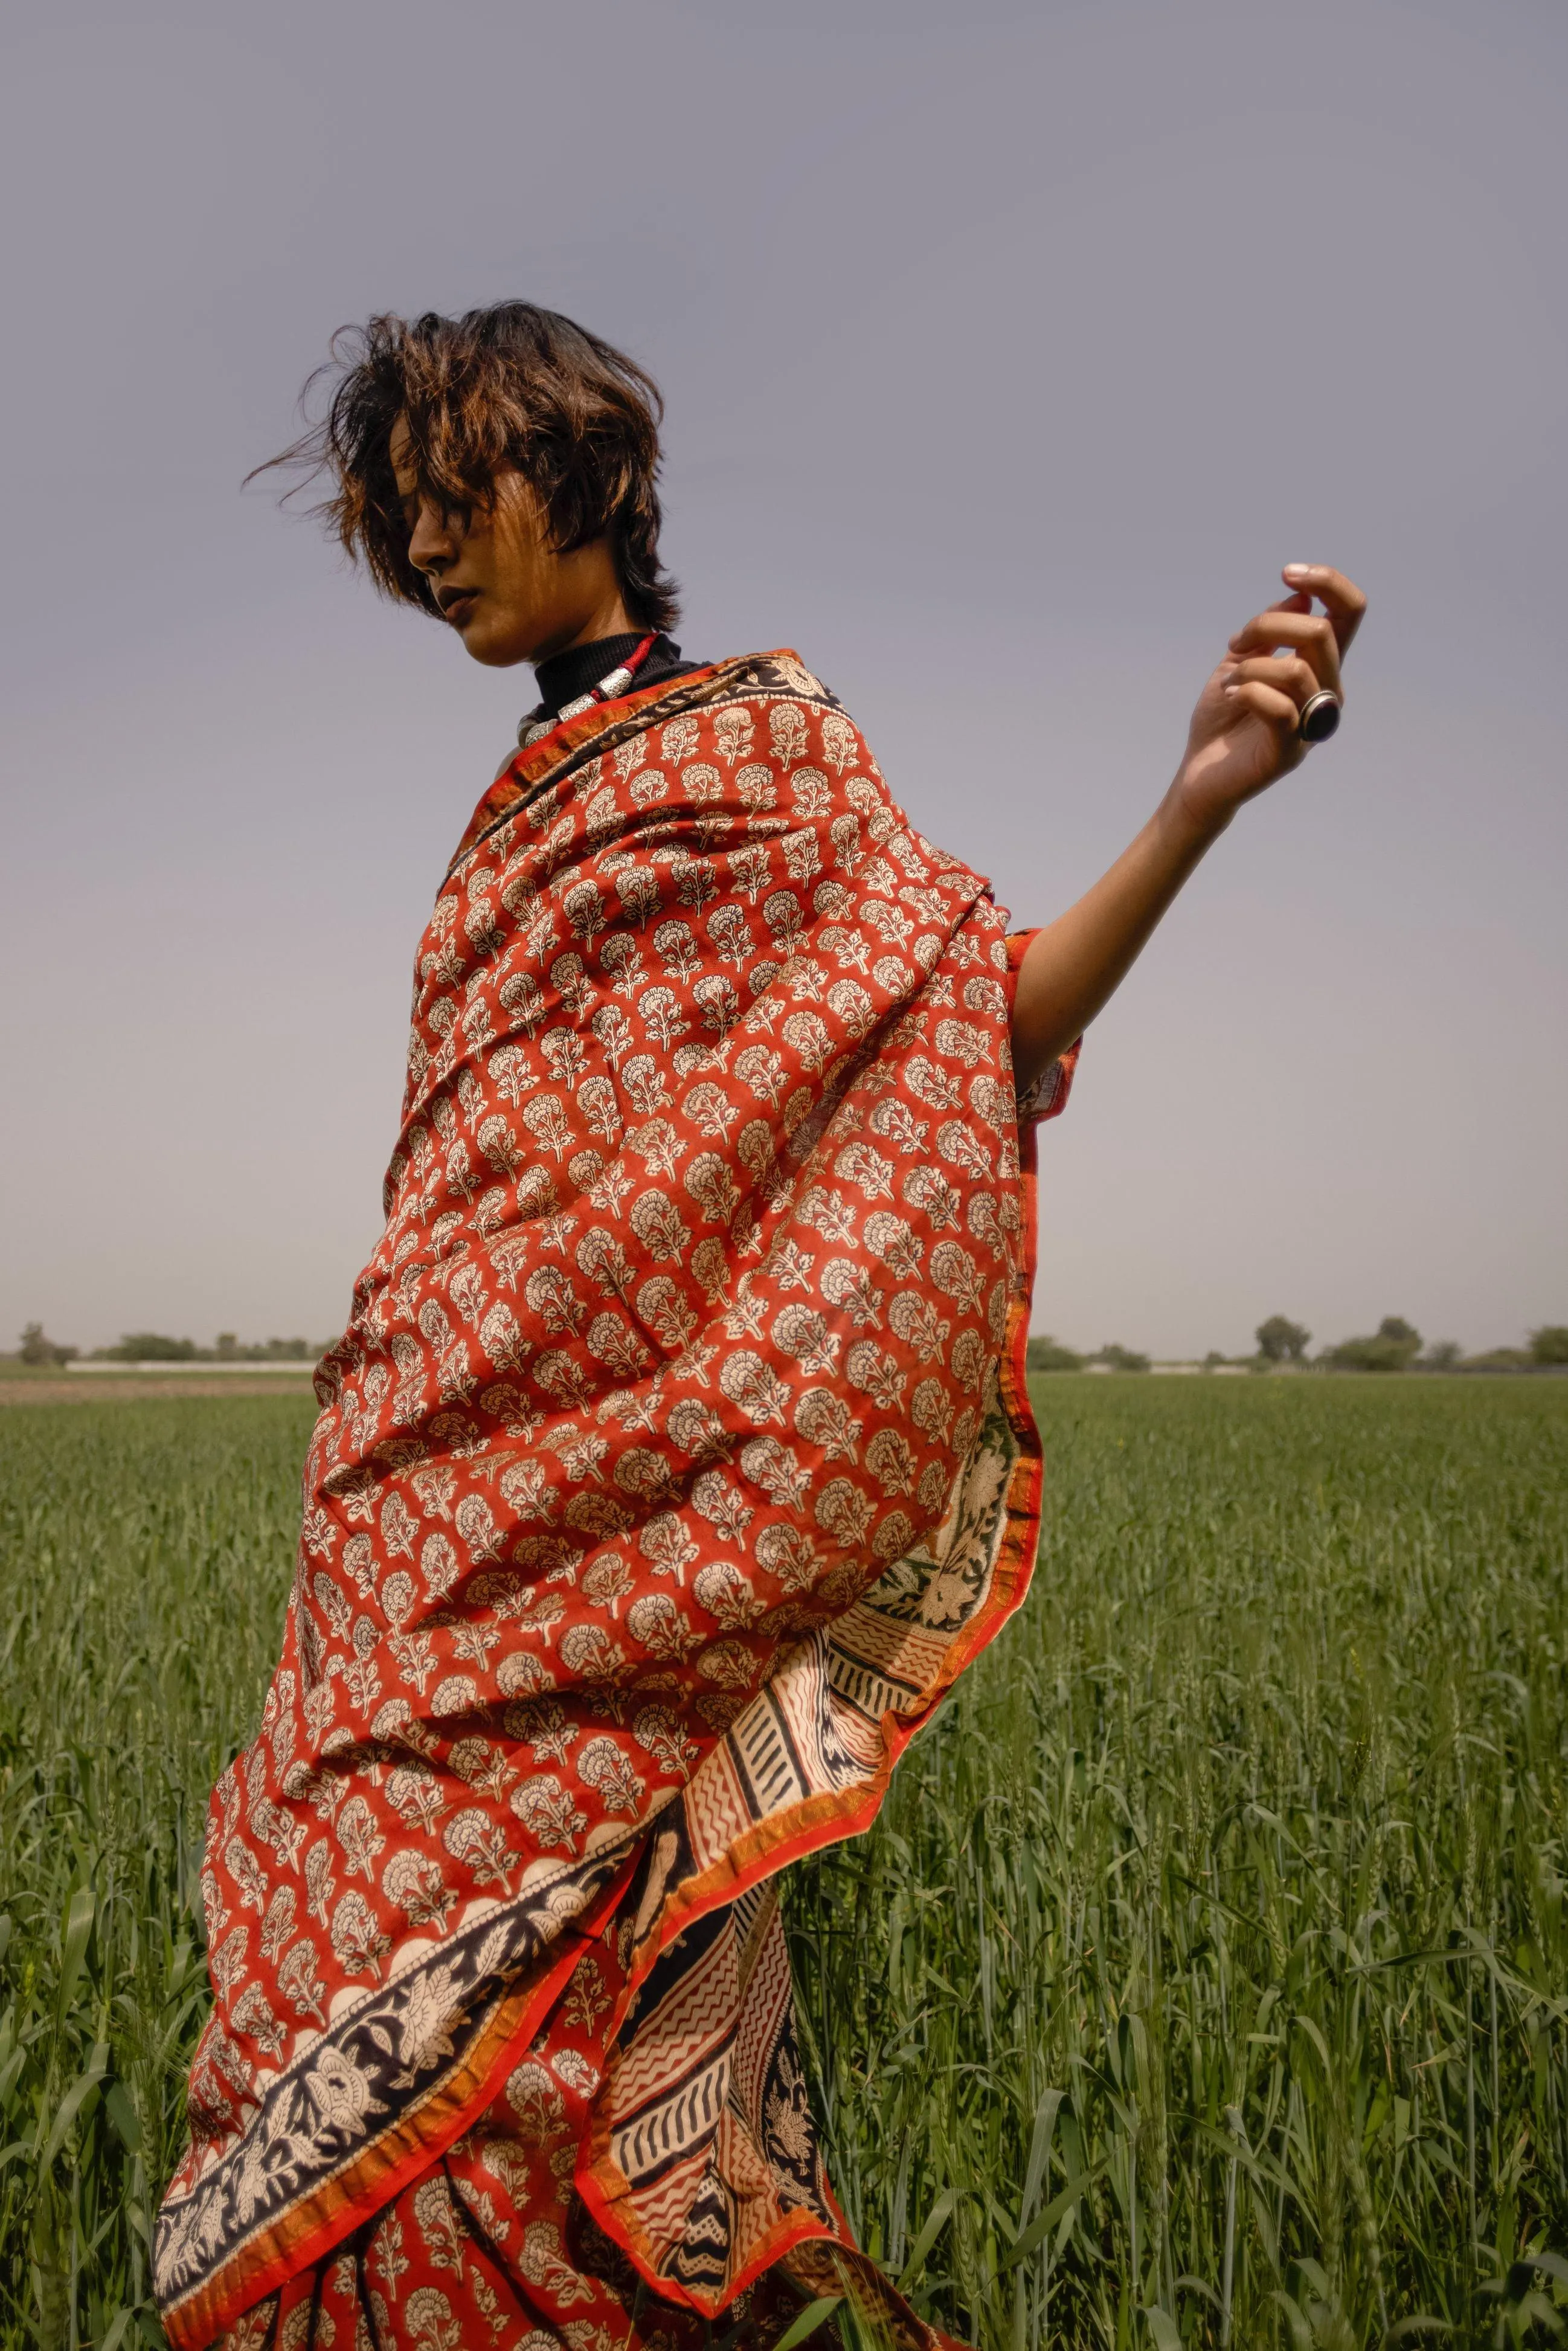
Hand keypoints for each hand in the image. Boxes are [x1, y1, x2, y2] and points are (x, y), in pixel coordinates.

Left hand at [1171, 564, 1366, 836]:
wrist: (1199, 773)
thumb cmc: (1224, 716)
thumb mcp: (1240, 659)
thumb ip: (1268, 630)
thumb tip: (1300, 597)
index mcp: (1320, 666)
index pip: (1349, 613)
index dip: (1328, 582)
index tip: (1287, 574)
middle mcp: (1327, 692)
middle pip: (1320, 633)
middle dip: (1268, 626)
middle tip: (1236, 642)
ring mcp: (1312, 724)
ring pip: (1297, 670)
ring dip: (1250, 666)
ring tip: (1229, 680)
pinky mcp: (1290, 751)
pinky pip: (1279, 707)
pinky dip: (1248, 691)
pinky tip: (1231, 695)